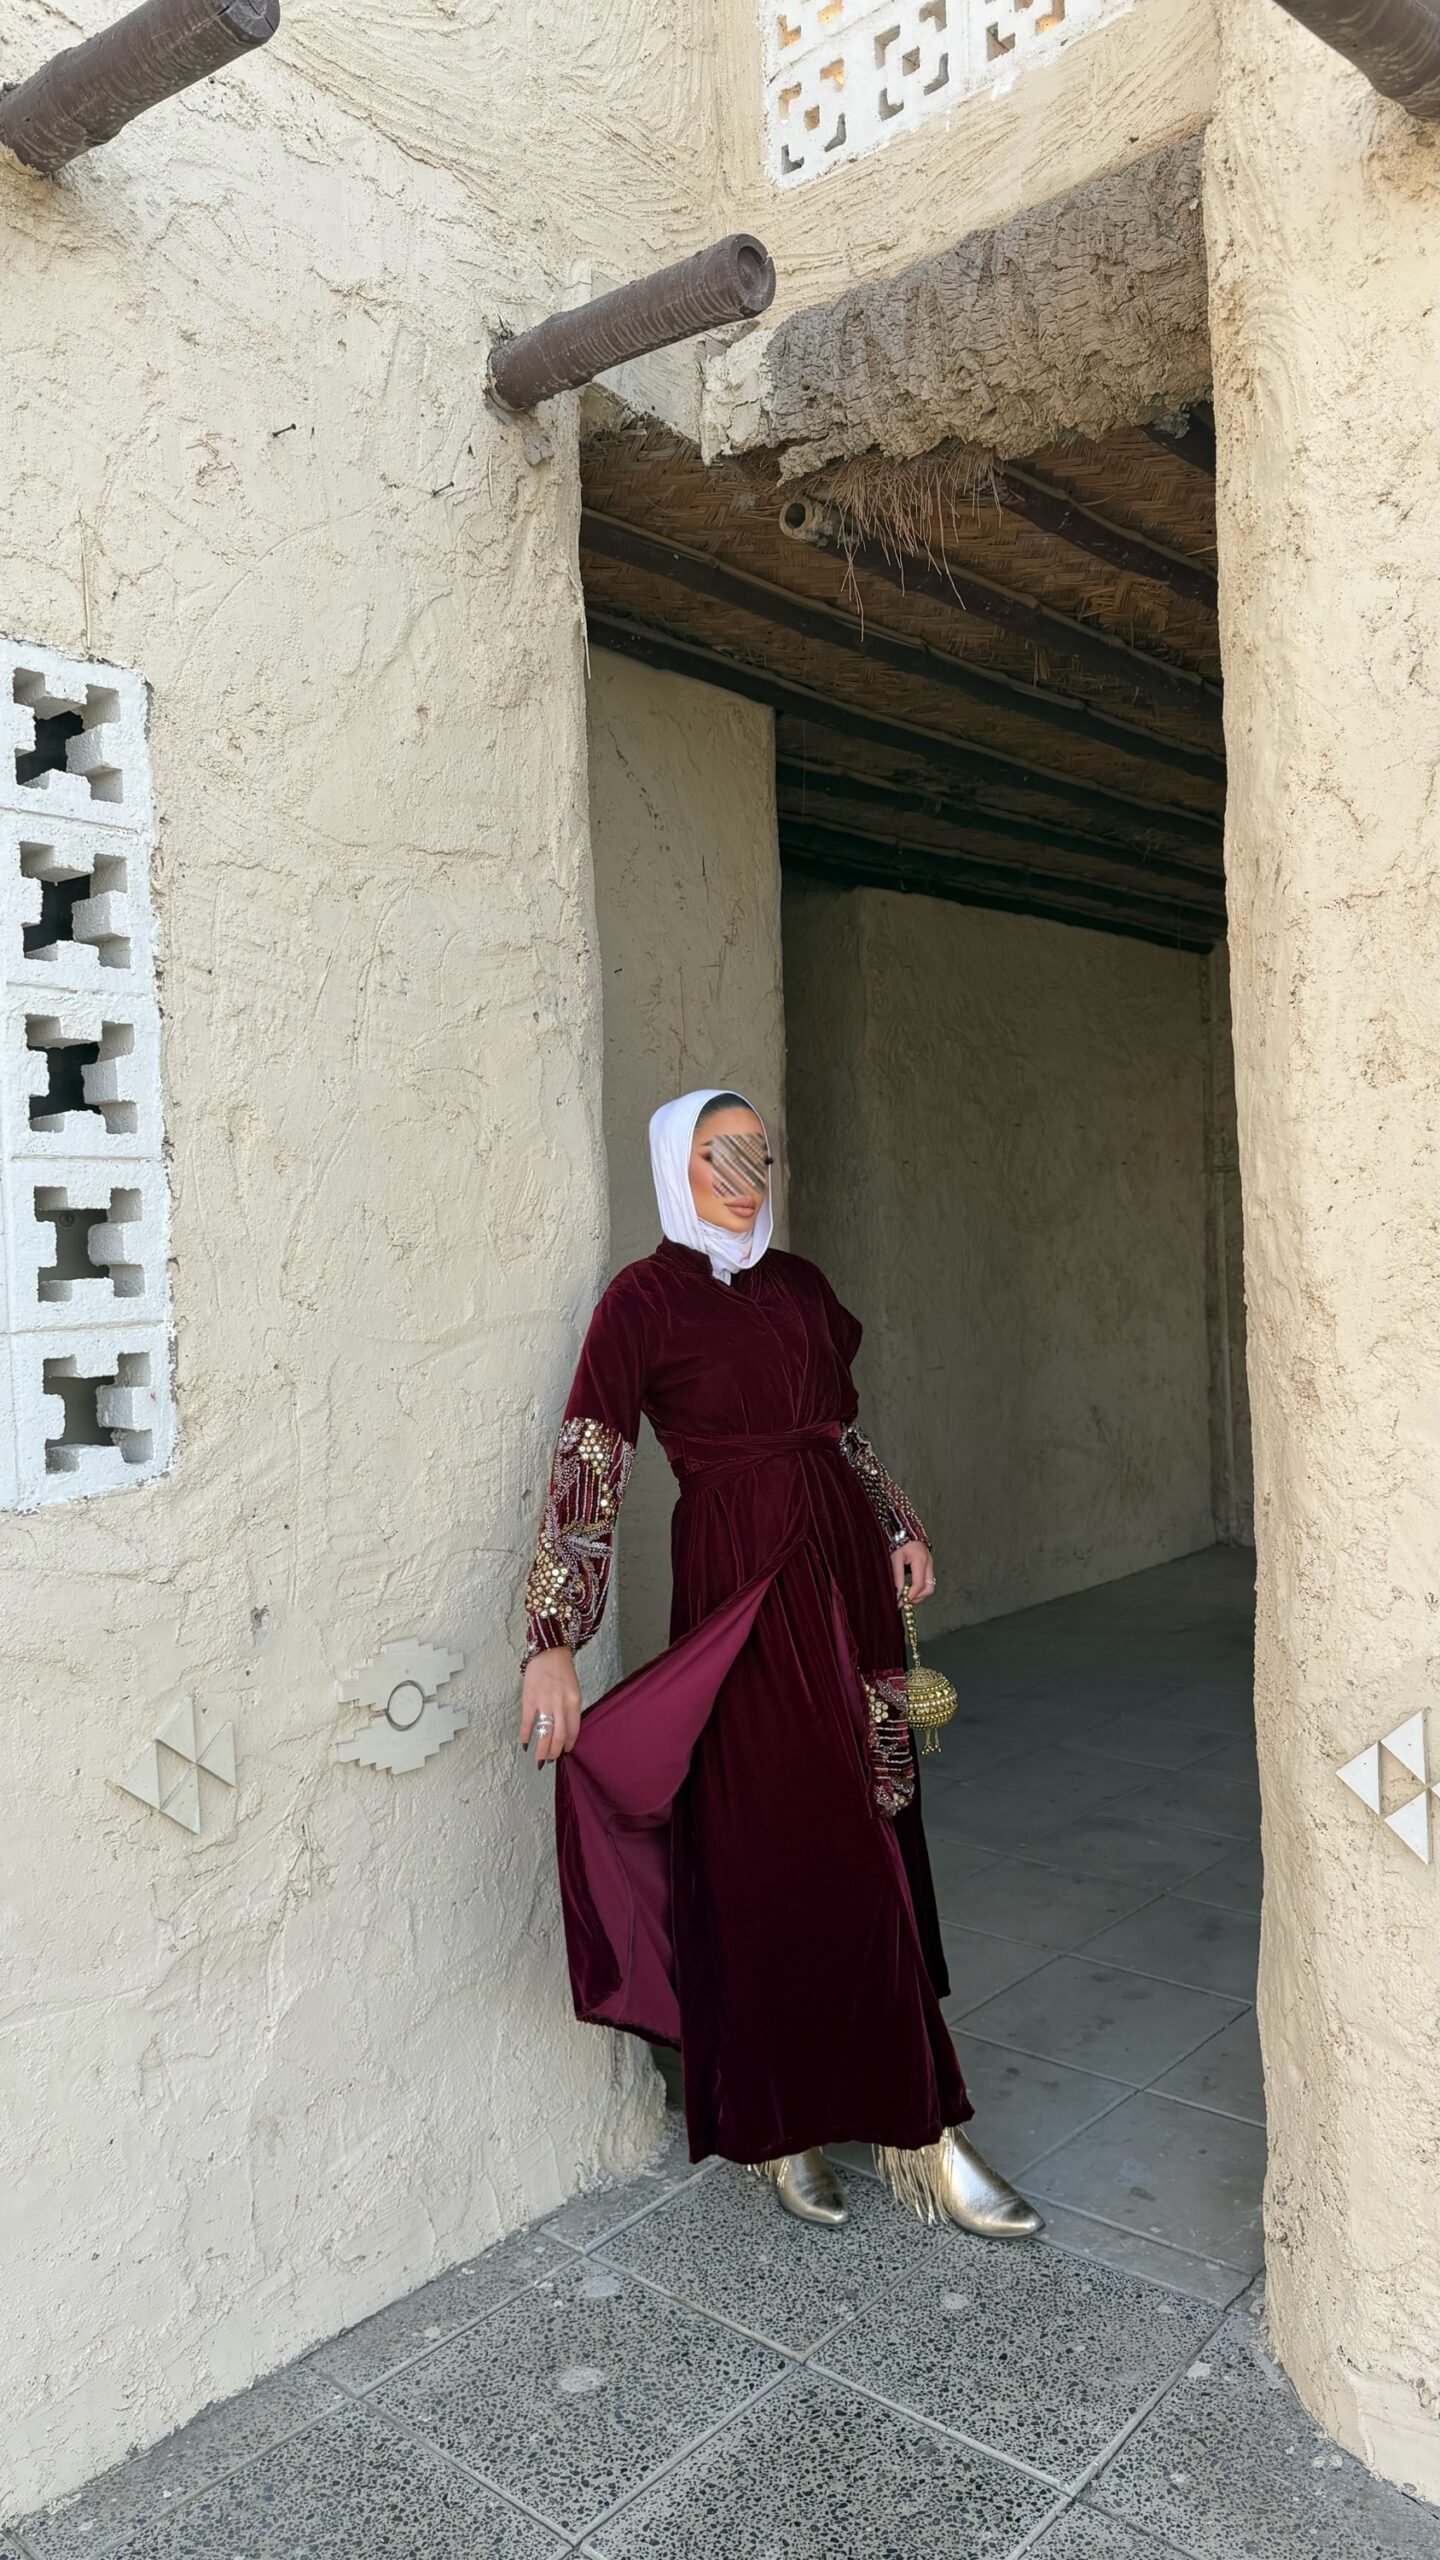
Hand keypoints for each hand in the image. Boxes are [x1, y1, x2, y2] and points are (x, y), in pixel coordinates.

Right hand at [520, 1647, 581, 1764]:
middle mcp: (561, 1704)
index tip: (564, 1752)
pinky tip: (524, 1744)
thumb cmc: (563, 1670)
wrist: (549, 1651)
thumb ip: (570, 1708)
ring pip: (545, 1734)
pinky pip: (528, 1723)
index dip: (568, 1744)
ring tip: (540, 1759)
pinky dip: (525, 1736)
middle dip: (554, 1752)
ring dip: (542, 1750)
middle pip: (559, 1736)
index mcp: (574, 1702)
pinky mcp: (529, 1700)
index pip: (573, 1730)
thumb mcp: (573, 1689)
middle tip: (550, 1760)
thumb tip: (565, 1728)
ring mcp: (545, 1703)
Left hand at [892, 1540, 935, 1603]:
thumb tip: (898, 1592)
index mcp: (921, 1560)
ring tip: (905, 1595)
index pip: (919, 1584)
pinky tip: (909, 1588)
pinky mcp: (928, 1566)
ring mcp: (930, 1565)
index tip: (900, 1602)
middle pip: (929, 1589)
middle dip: (916, 1597)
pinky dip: (919, 1588)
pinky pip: (927, 1582)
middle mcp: (929, 1563)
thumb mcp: (895, 1558)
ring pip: (930, 1587)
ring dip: (918, 1594)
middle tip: (903, 1600)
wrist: (904, 1530)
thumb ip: (897, 1575)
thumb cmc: (899, 1542)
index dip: (910, 1596)